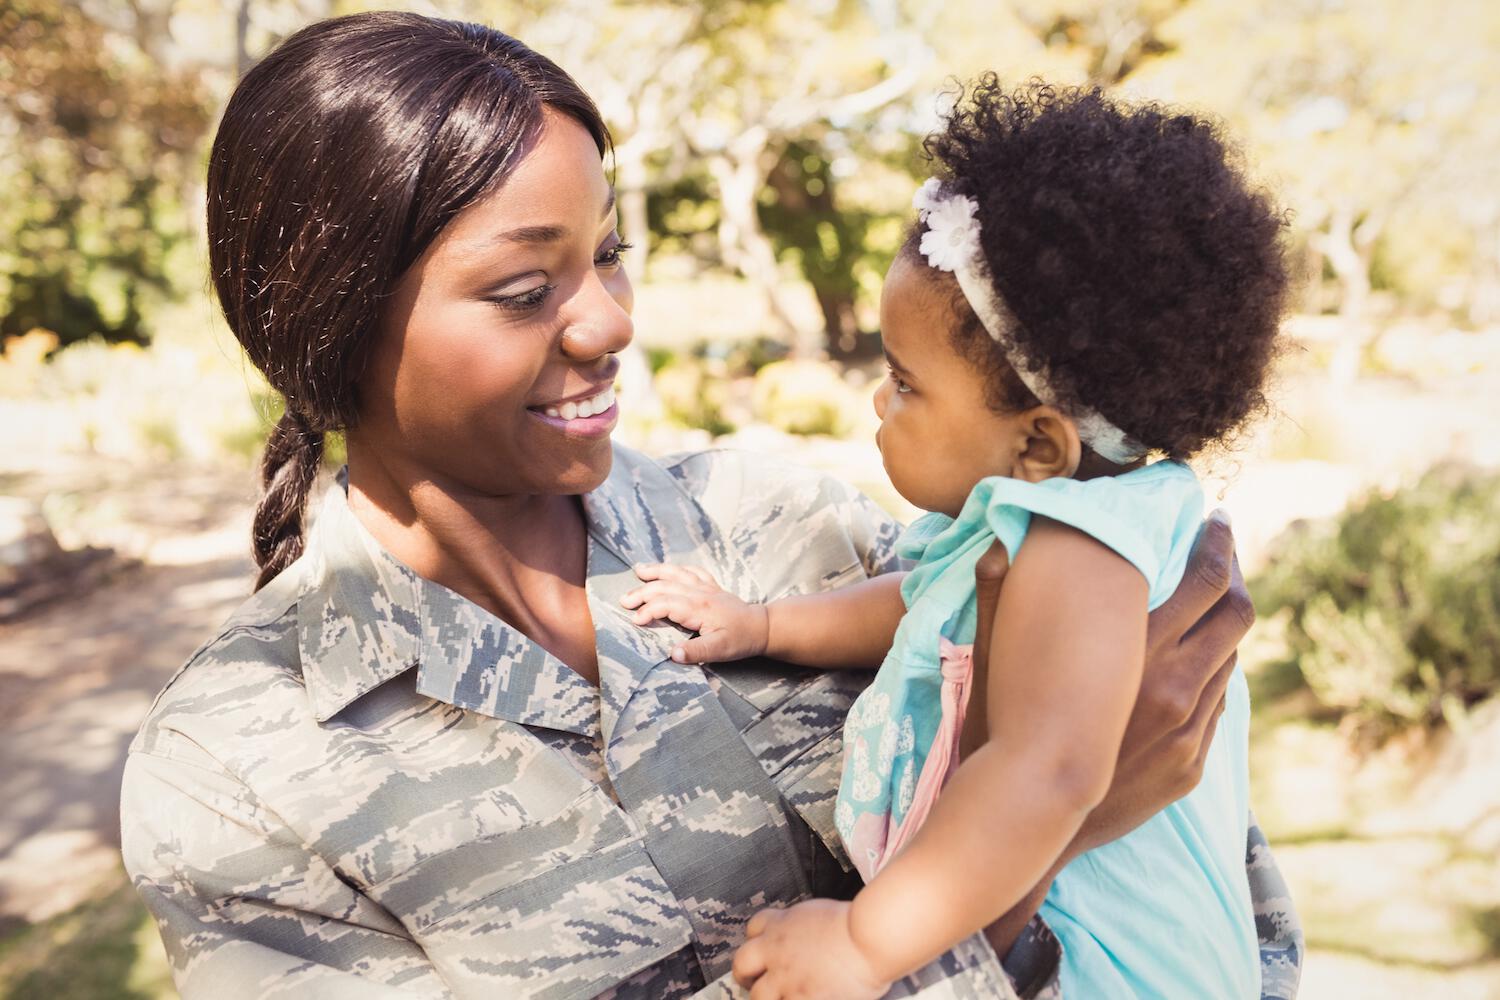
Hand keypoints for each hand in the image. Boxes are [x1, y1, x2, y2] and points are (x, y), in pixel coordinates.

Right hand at [621, 563, 769, 662]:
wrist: (762, 626)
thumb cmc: (740, 639)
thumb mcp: (720, 650)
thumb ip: (697, 652)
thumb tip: (673, 654)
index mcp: (699, 607)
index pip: (666, 604)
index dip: (648, 611)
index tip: (634, 621)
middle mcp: (700, 593)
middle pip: (665, 586)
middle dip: (642, 592)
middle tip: (624, 600)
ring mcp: (706, 587)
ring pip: (676, 574)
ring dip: (656, 571)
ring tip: (638, 570)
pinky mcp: (712, 586)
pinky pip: (692, 571)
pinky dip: (677, 568)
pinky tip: (669, 568)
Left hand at [732, 899, 891, 999]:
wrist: (870, 937)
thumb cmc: (858, 925)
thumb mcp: (821, 914)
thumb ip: (804, 928)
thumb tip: (805, 940)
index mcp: (783, 925)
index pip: (753, 929)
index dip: (756, 941)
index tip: (761, 951)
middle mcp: (777, 950)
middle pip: (742, 963)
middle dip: (744, 975)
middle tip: (752, 982)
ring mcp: (786, 978)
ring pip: (758, 996)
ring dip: (765, 998)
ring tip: (778, 998)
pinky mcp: (801, 999)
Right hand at [972, 509, 1253, 955]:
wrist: (1026, 820)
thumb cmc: (1002, 732)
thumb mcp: (991, 661)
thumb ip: (996, 600)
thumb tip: (996, 545)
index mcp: (1135, 652)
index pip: (1205, 580)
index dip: (1217, 542)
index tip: (1214, 519)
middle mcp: (1175, 688)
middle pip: (1236, 614)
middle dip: (1234, 574)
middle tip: (1220, 550)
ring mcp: (1190, 730)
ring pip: (1231, 659)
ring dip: (1223, 625)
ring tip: (1205, 603)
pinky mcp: (1192, 763)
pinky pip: (1218, 703)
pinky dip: (1211, 671)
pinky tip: (1188, 661)